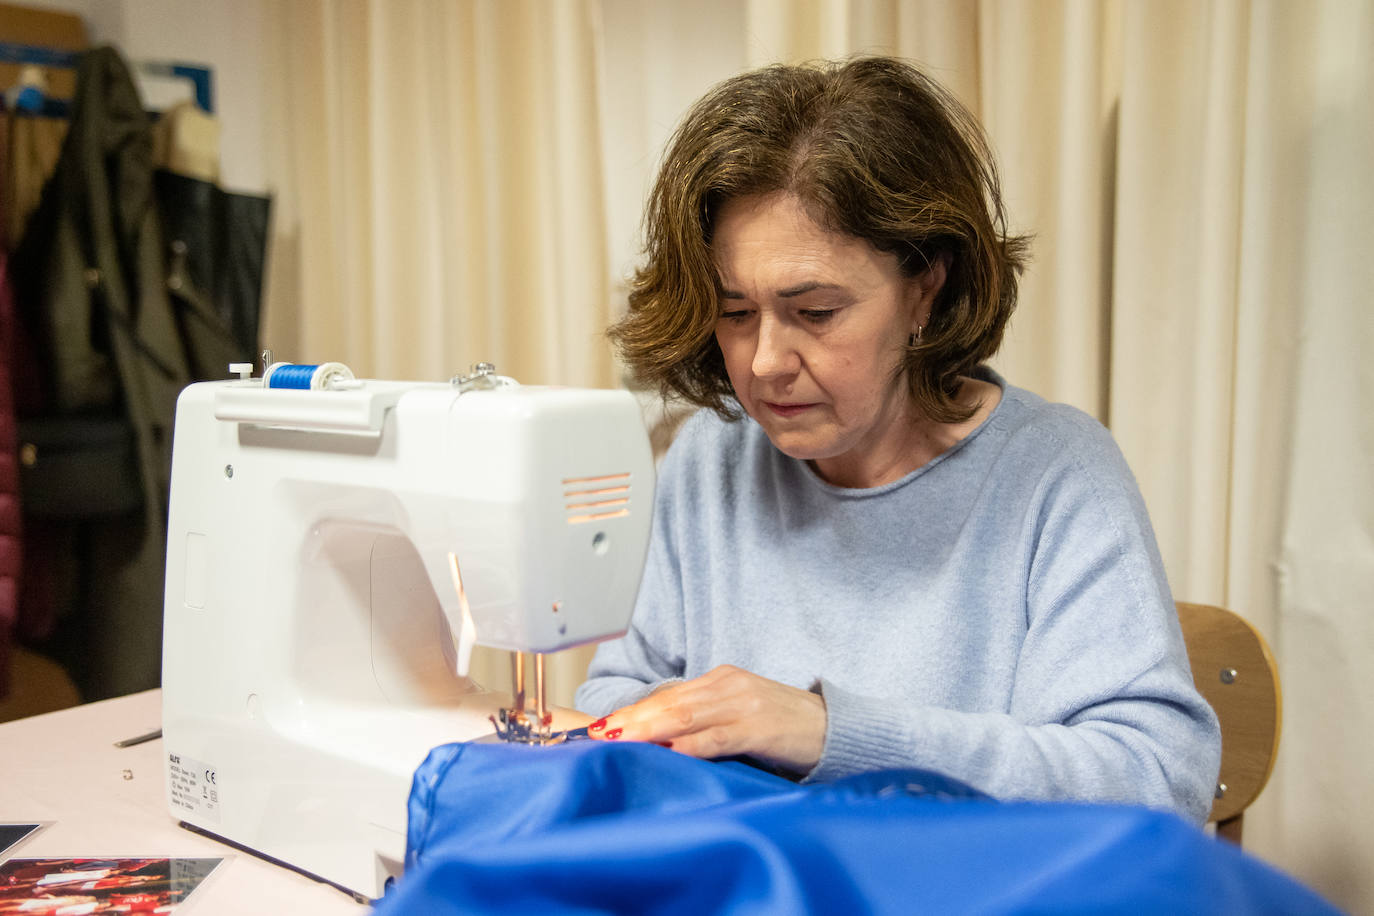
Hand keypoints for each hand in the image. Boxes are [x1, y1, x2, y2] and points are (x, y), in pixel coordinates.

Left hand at [586, 665, 826, 774]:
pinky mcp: (761, 726)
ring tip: (617, 739)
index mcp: (719, 680)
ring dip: (648, 728)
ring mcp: (744, 703)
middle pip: (668, 702)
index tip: (597, 726)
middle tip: (595, 733)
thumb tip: (658, 741)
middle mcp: (727, 684)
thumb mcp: (737, 715)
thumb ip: (702, 721)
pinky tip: (669, 752)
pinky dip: (690, 745)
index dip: (630, 711)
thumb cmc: (783, 726)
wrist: (834, 727)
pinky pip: (717, 736)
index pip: (665, 695)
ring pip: (685, 714)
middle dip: (629, 718)